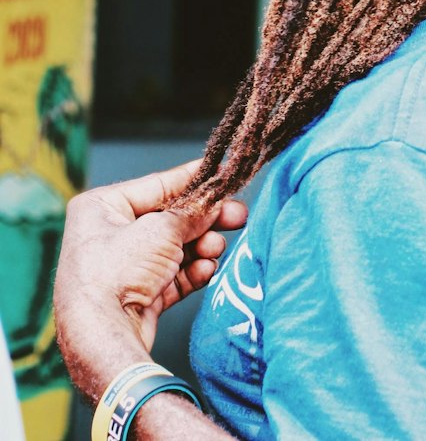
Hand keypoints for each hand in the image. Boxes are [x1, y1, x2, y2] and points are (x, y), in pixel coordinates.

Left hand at [54, 160, 246, 401]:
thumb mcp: (162, 229)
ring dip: (201, 248)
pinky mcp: (137, 297)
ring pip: (175, 249)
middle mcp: (108, 235)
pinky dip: (192, 272)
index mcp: (101, 207)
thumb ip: (194, 212)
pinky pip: (172, 276)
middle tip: (237, 216)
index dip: (194, 179)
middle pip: (170, 219)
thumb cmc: (118, 272)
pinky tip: (206, 270)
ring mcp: (123, 268)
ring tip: (216, 249)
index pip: (158, 185)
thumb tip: (216, 202)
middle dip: (205, 221)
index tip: (223, 174)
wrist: (102, 338)